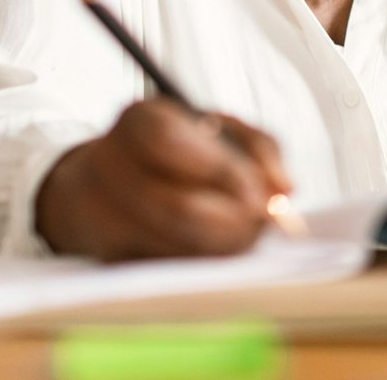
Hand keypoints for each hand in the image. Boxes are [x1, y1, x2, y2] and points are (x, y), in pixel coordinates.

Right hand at [35, 98, 293, 260]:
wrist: (103, 181)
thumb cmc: (180, 148)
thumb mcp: (220, 128)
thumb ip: (261, 149)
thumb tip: (286, 190)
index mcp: (138, 120)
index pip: (178, 145)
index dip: (225, 174)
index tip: (262, 198)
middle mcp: (107, 164)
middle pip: (180, 207)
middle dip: (234, 222)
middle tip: (262, 223)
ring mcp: (100, 214)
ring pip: (176, 243)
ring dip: (224, 244)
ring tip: (247, 232)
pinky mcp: (107, 255)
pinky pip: (168, 265)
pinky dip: (203, 259)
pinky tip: (217, 246)